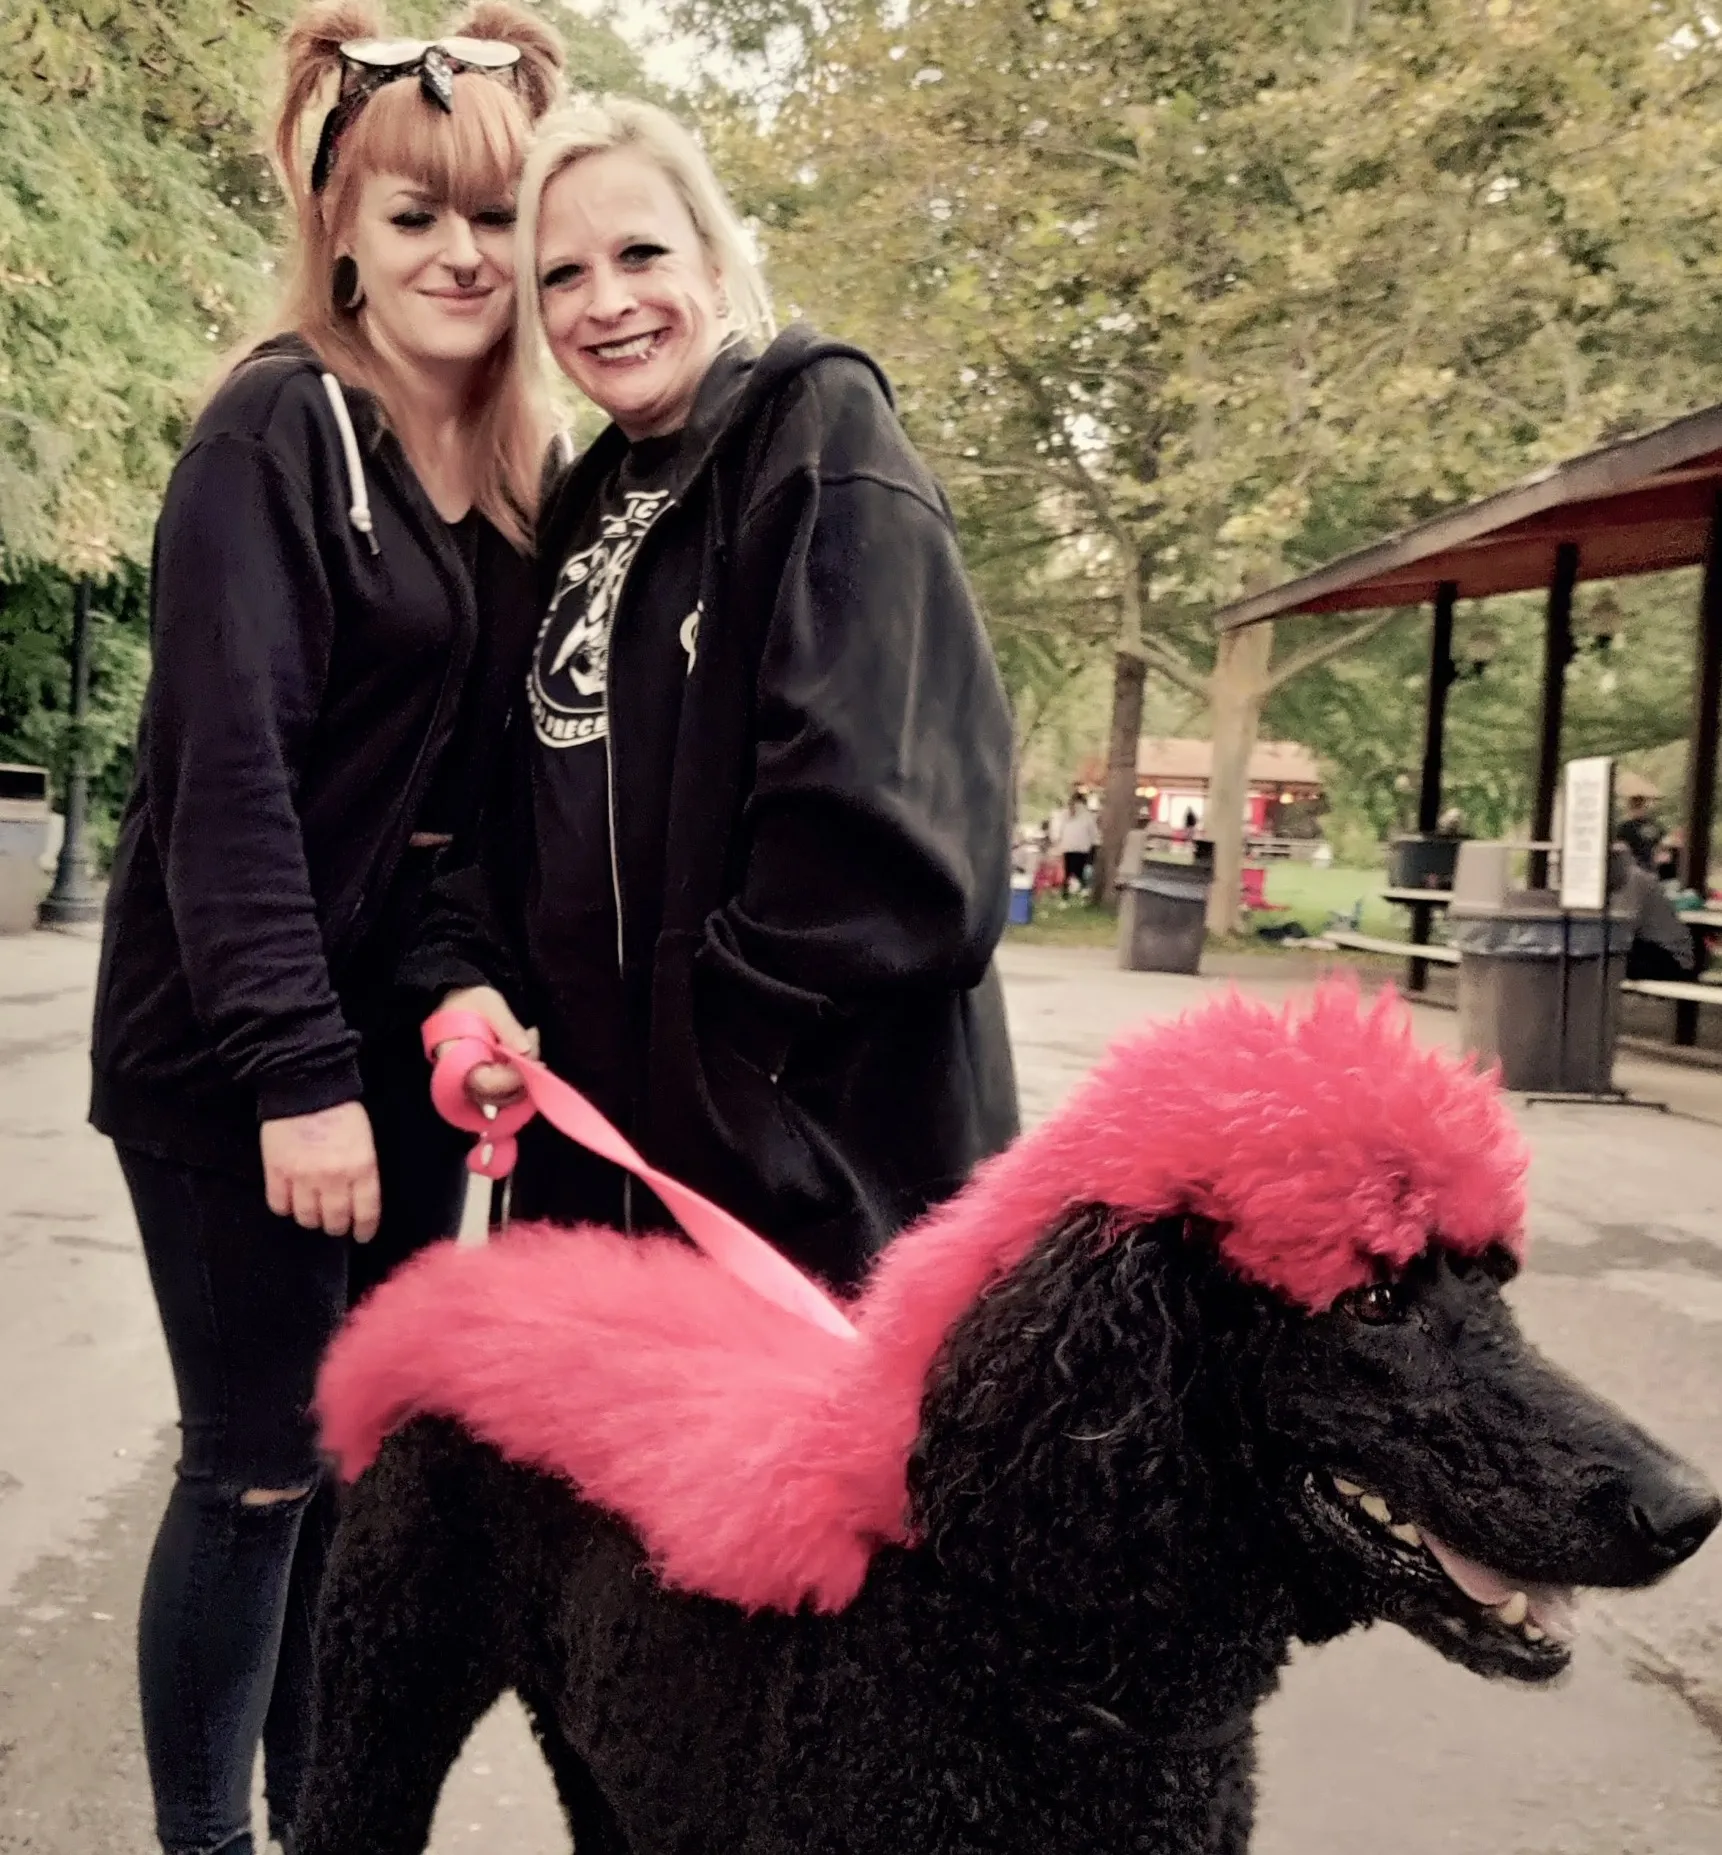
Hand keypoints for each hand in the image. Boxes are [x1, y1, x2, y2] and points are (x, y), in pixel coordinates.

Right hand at [261, 1102, 380, 1241]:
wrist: (306, 1085)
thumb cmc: (341, 1110)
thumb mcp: (365, 1141)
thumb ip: (362, 1172)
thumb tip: (357, 1199)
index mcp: (362, 1168)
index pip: (366, 1212)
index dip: (363, 1229)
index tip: (361, 1235)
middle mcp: (333, 1178)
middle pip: (334, 1220)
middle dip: (336, 1226)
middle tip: (334, 1224)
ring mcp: (302, 1177)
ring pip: (306, 1217)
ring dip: (311, 1219)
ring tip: (312, 1212)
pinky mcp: (276, 1172)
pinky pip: (279, 1205)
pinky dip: (285, 1207)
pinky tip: (289, 1200)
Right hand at [435, 985, 538, 1108]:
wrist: (457, 999)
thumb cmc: (469, 1000)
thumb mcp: (489, 1004)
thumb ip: (507, 1026)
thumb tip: (526, 1051)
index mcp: (453, 1059)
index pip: (483, 1083)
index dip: (511, 1079)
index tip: (535, 1064)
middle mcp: (461, 1078)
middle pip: (497, 1094)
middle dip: (524, 1074)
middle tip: (533, 1040)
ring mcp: (474, 1082)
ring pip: (506, 1095)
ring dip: (526, 1072)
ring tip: (530, 1035)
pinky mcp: (486, 1080)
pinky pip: (507, 1088)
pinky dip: (523, 1072)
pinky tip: (528, 1047)